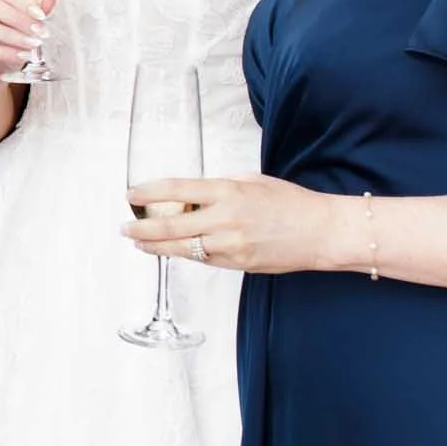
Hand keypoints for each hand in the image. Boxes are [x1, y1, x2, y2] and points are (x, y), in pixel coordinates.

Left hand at [122, 175, 355, 276]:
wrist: (321, 232)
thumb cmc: (290, 203)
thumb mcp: (251, 181)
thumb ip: (219, 187)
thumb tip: (191, 193)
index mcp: (226, 191)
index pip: (175, 190)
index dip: (148, 193)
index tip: (131, 194)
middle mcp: (224, 219)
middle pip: (168, 226)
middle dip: (141, 227)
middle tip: (125, 227)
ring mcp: (229, 245)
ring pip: (181, 248)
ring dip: (155, 246)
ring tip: (139, 241)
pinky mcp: (236, 264)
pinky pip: (202, 259)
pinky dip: (185, 254)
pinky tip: (172, 250)